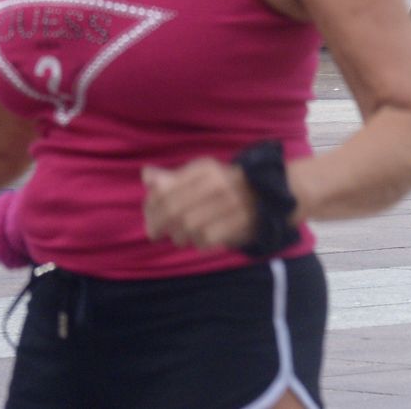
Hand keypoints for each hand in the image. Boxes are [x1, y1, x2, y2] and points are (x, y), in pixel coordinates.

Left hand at [141, 158, 256, 250]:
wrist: (265, 197)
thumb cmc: (223, 186)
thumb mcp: (200, 176)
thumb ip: (172, 178)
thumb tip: (146, 175)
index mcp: (204, 169)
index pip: (165, 189)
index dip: (150, 206)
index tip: (148, 215)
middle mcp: (217, 183)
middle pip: (174, 210)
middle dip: (158, 224)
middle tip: (154, 233)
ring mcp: (230, 203)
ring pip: (188, 227)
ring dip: (177, 236)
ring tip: (178, 236)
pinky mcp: (238, 222)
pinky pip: (205, 239)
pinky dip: (197, 243)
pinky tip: (197, 240)